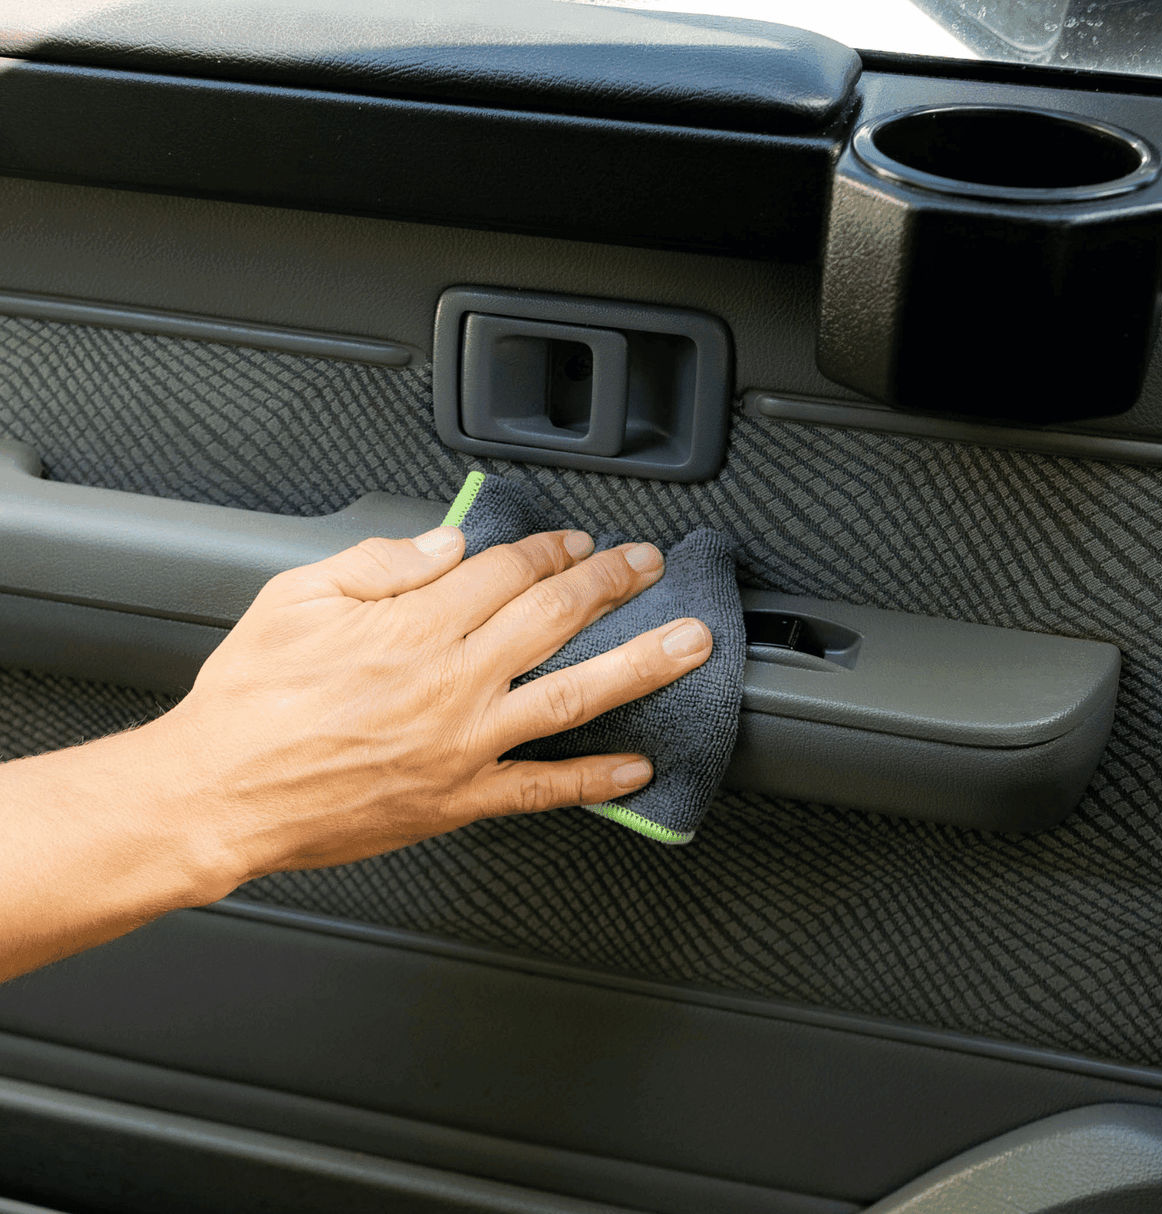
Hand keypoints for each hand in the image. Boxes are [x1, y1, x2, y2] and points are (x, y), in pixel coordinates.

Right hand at [158, 523, 713, 891]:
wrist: (219, 794)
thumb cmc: (250, 700)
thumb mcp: (295, 600)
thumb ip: (380, 566)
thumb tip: (446, 547)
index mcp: (412, 626)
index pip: (505, 571)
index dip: (551, 550)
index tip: (576, 542)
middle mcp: (451, 680)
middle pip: (554, 618)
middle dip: (611, 584)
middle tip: (648, 566)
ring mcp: (462, 744)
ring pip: (571, 694)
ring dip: (638, 663)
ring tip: (689, 643)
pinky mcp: (458, 800)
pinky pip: (540, 790)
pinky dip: (594, 778)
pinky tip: (639, 766)